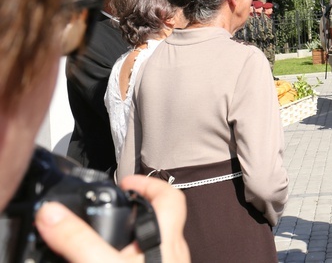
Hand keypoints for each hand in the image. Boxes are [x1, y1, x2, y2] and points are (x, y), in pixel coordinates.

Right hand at [36, 175, 189, 262]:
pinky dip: (130, 261)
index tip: (124, 182)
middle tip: (107, 212)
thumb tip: (51, 213)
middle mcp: (173, 255)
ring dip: (129, 242)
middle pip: (160, 221)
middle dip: (133, 214)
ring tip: (100, 242)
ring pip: (152, 248)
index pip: (170, 197)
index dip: (149, 184)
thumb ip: (78, 241)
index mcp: (167, 240)